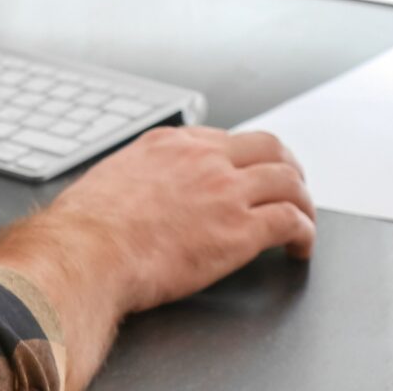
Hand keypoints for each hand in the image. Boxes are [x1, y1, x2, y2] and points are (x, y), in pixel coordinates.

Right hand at [47, 126, 315, 306]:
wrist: (88, 252)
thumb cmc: (87, 228)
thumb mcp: (111, 179)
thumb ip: (137, 178)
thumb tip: (137, 194)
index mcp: (171, 144)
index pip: (227, 140)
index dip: (247, 160)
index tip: (250, 176)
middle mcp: (204, 159)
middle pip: (270, 147)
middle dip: (289, 168)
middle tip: (292, 189)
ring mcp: (226, 191)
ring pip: (289, 182)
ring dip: (303, 202)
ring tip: (304, 221)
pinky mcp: (240, 230)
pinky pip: (291, 222)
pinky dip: (304, 234)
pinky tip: (300, 247)